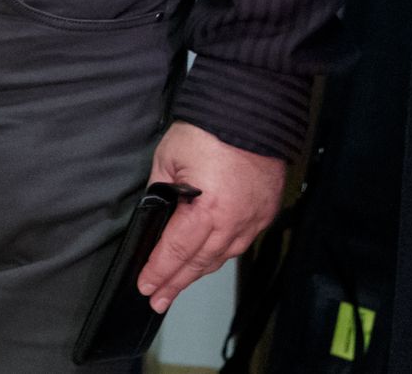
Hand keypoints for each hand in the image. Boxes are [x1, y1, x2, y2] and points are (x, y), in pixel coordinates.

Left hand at [136, 121, 285, 312]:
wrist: (252, 113)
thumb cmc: (208, 131)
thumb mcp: (168, 159)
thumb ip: (161, 191)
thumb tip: (155, 214)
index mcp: (208, 210)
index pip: (177, 250)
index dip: (160, 270)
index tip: (146, 286)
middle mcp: (235, 222)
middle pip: (200, 261)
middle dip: (176, 282)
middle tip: (159, 298)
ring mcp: (254, 220)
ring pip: (222, 256)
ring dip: (199, 271)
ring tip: (179, 284)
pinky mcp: (265, 212)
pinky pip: (240, 242)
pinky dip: (221, 253)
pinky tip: (208, 259)